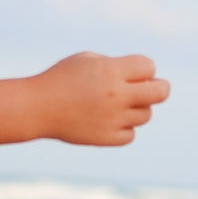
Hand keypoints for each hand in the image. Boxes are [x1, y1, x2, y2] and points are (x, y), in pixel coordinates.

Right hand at [35, 53, 169, 146]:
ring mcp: (113, 118)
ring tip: (117, 105)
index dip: (144, 69)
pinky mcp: (106, 138)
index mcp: (111, 71)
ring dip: (136, 109)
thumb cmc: (61, 79)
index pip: (149, 67)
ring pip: (145, 115)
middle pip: (160, 92)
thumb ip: (116, 65)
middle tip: (151, 89)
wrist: (37, 107)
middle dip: (159, 88)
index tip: (132, 73)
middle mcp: (116, 95)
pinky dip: (124, 128)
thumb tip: (142, 77)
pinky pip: (130, 134)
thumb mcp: (87, 60)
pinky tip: (110, 121)